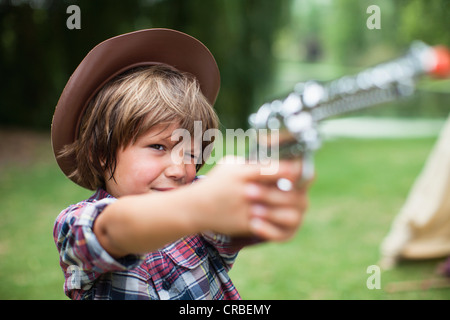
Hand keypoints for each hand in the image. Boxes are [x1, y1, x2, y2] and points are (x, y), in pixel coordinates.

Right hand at [193, 156, 310, 241]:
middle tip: (298, 190)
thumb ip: (251, 162)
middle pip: (281, 192)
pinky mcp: (245, 224)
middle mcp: (246, 190)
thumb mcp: (229, 165)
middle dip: (293, 192)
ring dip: (287, 208)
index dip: (292, 170)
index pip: (274, 170)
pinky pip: (269, 225)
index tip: (298, 171)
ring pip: (278, 211)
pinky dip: (275, 222)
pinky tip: (277, 217)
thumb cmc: (215, 183)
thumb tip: (273, 156)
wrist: (196, 207)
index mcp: (244, 173)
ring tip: (291, 205)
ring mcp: (246, 209)